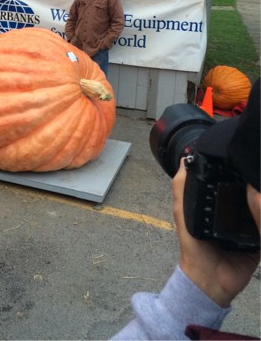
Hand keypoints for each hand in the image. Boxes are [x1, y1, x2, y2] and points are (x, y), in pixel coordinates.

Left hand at [172, 160, 259, 307]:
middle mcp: (236, 210)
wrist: (210, 280)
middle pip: (249, 191)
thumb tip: (185, 159)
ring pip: (259, 205)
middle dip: (253, 181)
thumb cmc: (194, 246)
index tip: (242, 153)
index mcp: (218, 202)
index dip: (235, 166)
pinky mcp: (260, 238)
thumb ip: (182, 188)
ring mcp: (250, 224)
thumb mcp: (183, 213)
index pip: (230, 179)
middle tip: (256, 168)